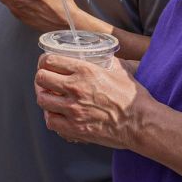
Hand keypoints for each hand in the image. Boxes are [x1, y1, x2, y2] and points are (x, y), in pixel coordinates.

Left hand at [34, 54, 150, 149]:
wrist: (139, 123)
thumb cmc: (131, 96)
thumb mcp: (118, 68)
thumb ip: (104, 59)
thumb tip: (97, 53)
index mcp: (85, 71)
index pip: (50, 61)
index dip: (44, 61)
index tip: (45, 63)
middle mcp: (75, 89)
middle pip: (41, 79)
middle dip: (42, 78)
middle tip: (46, 80)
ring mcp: (73, 110)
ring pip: (42, 100)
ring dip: (45, 97)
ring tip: (51, 97)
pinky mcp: (75, 128)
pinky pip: (50, 122)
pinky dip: (51, 117)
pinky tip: (58, 114)